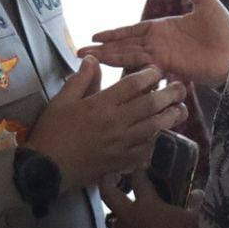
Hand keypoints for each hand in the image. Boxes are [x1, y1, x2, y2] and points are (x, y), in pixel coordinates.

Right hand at [27, 58, 187, 190]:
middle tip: (181, 87)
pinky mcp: (120, 162)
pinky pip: (144, 152)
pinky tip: (159, 136)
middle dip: (169, 94)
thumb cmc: (52, 131)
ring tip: (181, 110)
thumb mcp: (62, 100)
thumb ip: (81, 79)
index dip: (148, 75)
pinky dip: (154, 143)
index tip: (157, 70)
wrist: (47, 168)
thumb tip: (93, 59)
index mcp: (100, 105)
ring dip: (169, 118)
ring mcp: (120, 145)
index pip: (131, 85)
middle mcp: (115, 124)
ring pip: (153, 129)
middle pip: (149, 106)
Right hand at [79, 0, 228, 86]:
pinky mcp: (169, 66)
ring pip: (129, 55)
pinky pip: (144, 65)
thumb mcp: (205, 2)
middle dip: (103, 49)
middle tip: (78, 53)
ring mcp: (162, 56)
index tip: (95, 37)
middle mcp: (158, 44)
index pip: (132, 31)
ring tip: (88, 60)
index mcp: (163, 28)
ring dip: (109, 57)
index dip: (114, 33)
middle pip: (124, 45)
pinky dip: (128, 66)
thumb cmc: (224, 31)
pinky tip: (112, 68)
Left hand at [100, 170, 199, 227]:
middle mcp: (131, 220)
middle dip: (107, 185)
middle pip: (110, 197)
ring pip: (115, 227)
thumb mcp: (195, 219)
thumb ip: (194, 205)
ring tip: (126, 221)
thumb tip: (198, 194)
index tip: (138, 167)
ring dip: (120, 222)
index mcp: (148, 205)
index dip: (139, 173)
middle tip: (107, 178)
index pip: (140, 182)